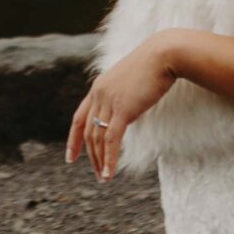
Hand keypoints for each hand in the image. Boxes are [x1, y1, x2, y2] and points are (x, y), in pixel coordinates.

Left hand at [66, 29, 185, 182]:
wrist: (163, 55)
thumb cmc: (153, 67)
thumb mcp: (130, 82)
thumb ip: (122, 96)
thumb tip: (125, 113)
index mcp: (98, 88)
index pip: (79, 118)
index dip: (73, 139)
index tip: (70, 157)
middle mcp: (99, 94)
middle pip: (88, 131)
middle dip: (91, 156)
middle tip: (97, 174)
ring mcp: (109, 101)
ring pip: (98, 138)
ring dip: (100, 161)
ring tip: (104, 178)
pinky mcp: (123, 109)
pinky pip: (112, 140)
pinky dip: (109, 158)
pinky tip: (110, 172)